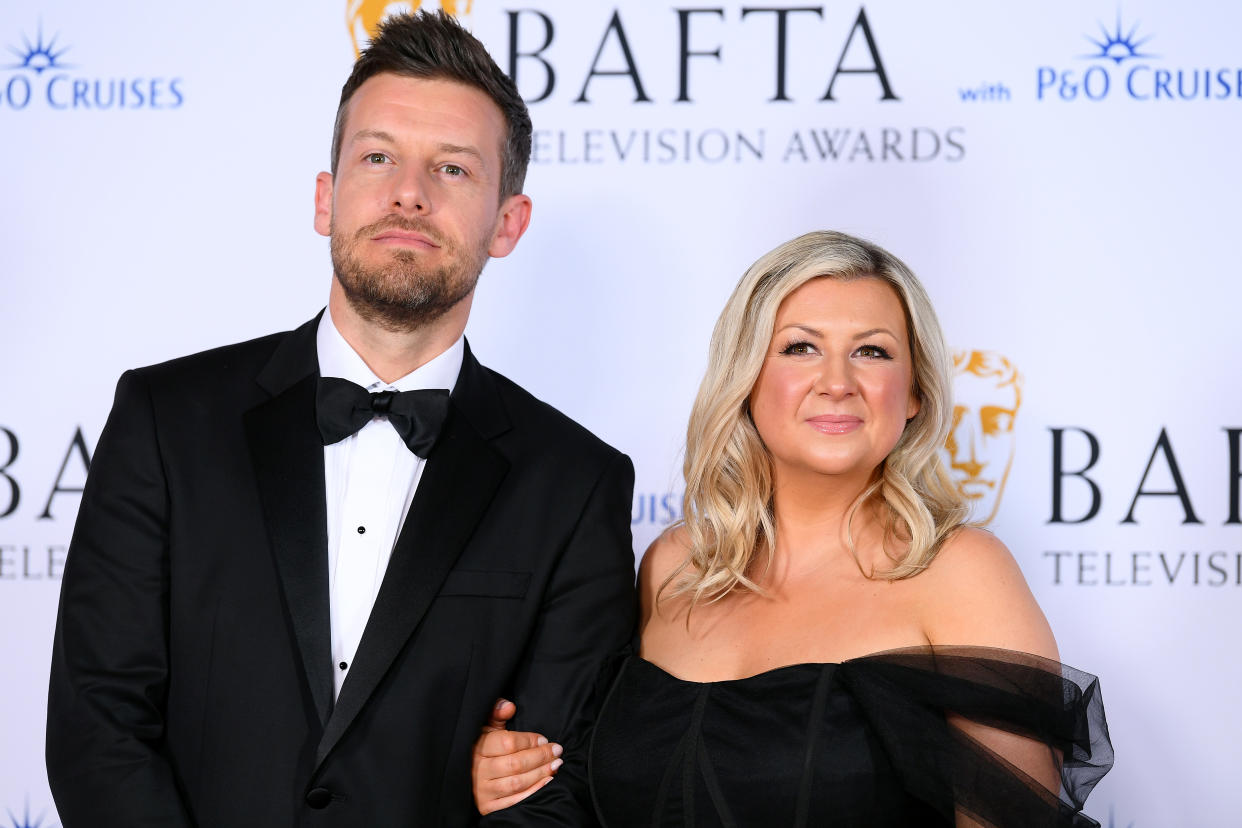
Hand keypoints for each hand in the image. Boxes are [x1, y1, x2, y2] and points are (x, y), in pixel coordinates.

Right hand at [472, 699, 563, 814]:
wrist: (467, 778)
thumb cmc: (482, 749)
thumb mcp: (486, 729)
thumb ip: (496, 714)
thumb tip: (509, 706)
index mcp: (477, 748)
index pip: (508, 743)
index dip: (529, 740)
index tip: (544, 739)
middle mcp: (478, 770)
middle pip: (515, 764)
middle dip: (541, 756)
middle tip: (557, 750)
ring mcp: (482, 791)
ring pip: (517, 783)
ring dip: (541, 773)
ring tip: (557, 764)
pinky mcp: (488, 807)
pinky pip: (515, 801)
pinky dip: (534, 791)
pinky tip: (548, 781)